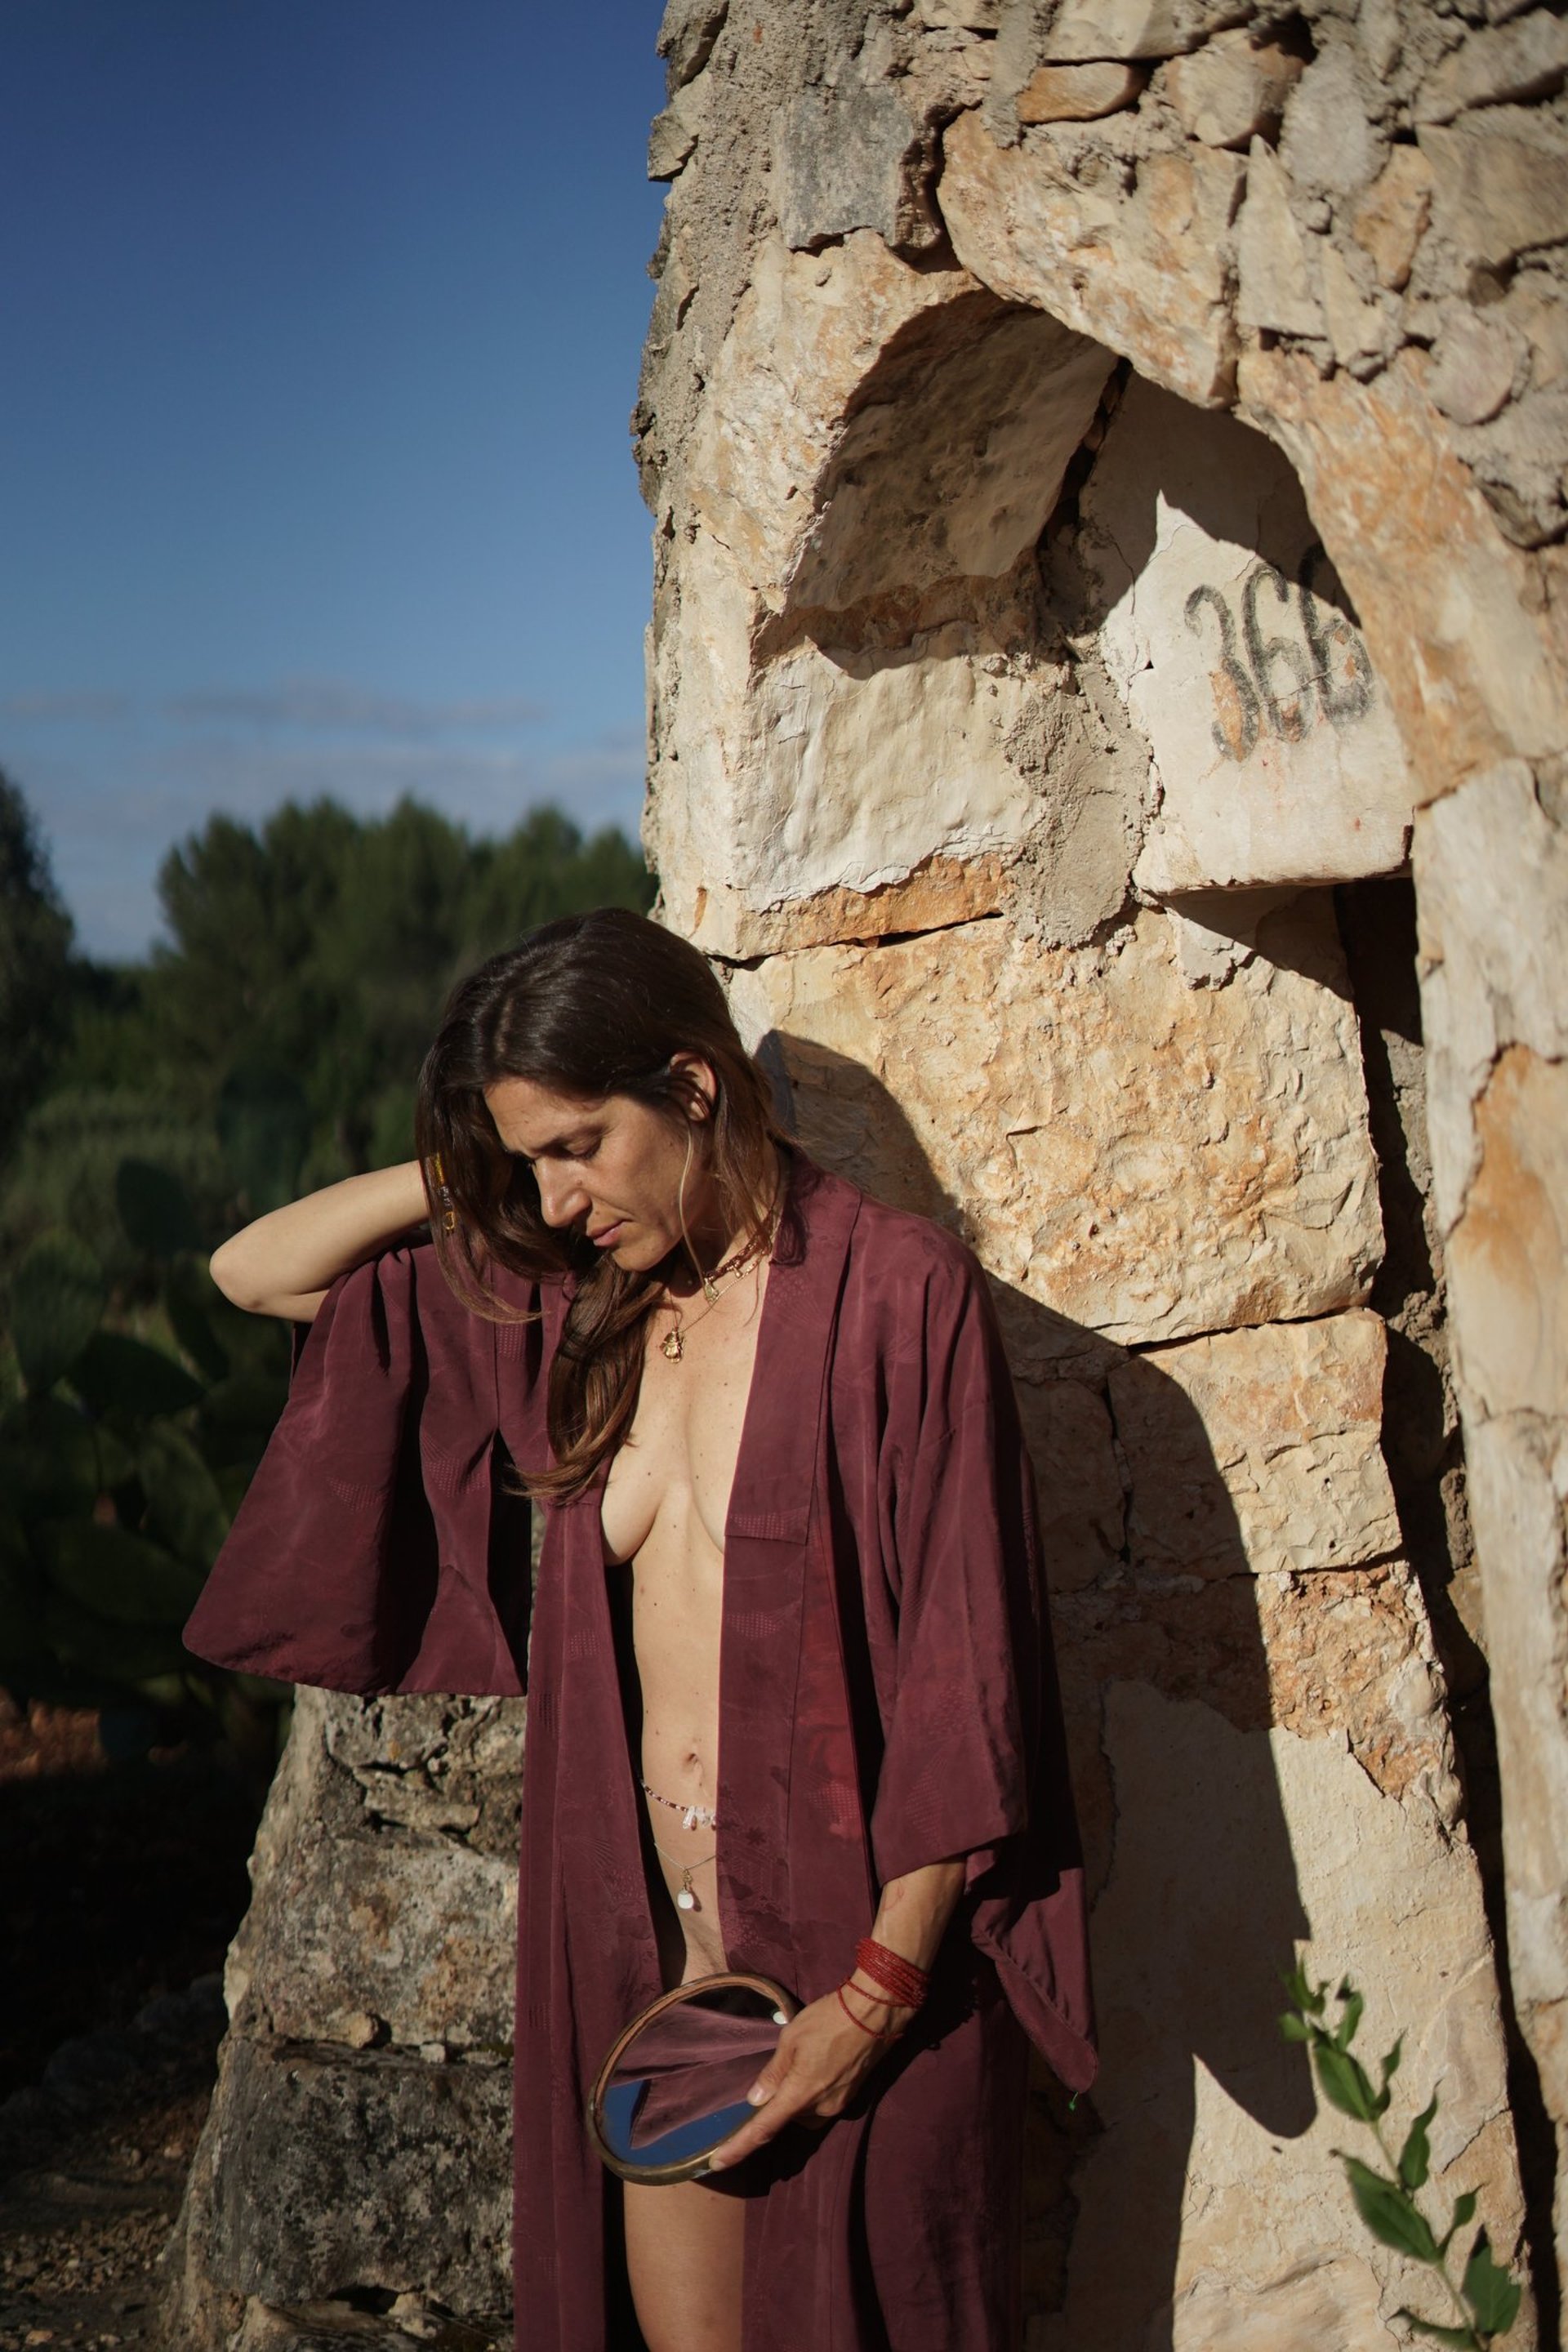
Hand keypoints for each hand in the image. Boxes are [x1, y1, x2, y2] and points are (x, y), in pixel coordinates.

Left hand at [703, 1986, 910, 2172]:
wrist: (874, 2012)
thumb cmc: (828, 2019)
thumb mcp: (791, 2038)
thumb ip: (773, 2073)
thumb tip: (755, 2100)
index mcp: (800, 2094)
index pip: (763, 2130)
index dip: (738, 2148)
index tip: (718, 2163)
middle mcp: (820, 2109)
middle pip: (789, 2116)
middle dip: (780, 2099)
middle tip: (780, 2068)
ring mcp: (839, 2105)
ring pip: (807, 2110)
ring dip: (799, 2094)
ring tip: (804, 2059)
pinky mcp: (852, 2097)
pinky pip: (823, 2103)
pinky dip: (814, 2090)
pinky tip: (819, 2064)